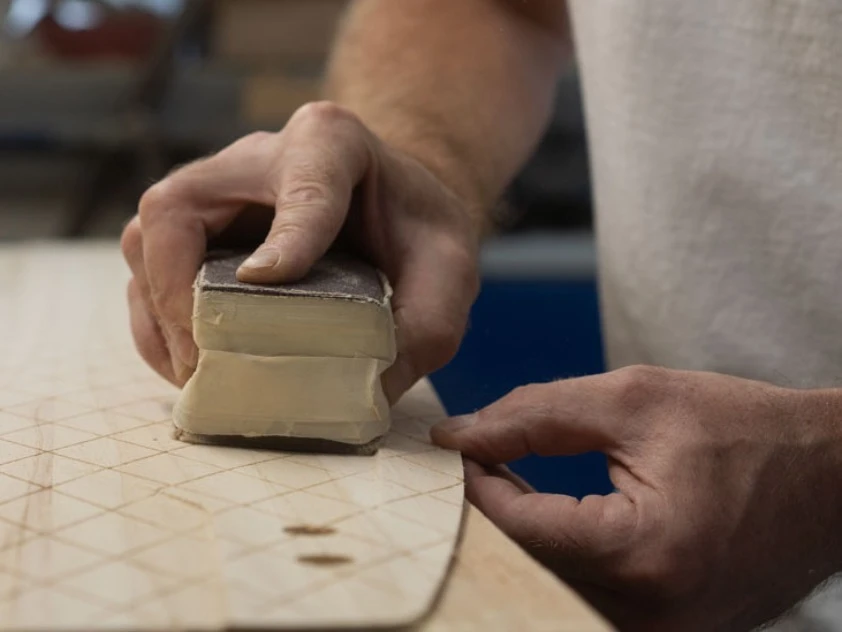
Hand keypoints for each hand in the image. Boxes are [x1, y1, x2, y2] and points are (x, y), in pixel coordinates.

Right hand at [121, 102, 479, 398]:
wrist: (396, 212)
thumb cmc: (419, 235)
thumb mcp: (447, 274)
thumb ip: (422, 327)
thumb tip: (361, 397)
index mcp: (332, 143)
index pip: (306, 180)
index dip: (287, 235)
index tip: (269, 284)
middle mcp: (258, 158)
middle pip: (178, 208)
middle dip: (177, 292)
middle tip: (205, 360)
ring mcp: (217, 191)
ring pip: (149, 241)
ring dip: (160, 316)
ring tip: (196, 373)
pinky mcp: (198, 230)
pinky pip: (148, 271)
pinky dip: (160, 325)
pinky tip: (191, 363)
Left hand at [431, 366, 841, 630]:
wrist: (833, 476)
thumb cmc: (744, 429)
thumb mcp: (633, 400)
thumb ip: (534, 416)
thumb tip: (458, 435)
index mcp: (643, 552)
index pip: (517, 526)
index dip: (478, 483)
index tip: (463, 448)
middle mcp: (652, 613)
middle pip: (530, 564)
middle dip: (497, 510)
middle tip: (486, 462)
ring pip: (554, 584)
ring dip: (527, 534)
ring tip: (517, 483)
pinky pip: (589, 597)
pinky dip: (564, 555)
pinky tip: (559, 516)